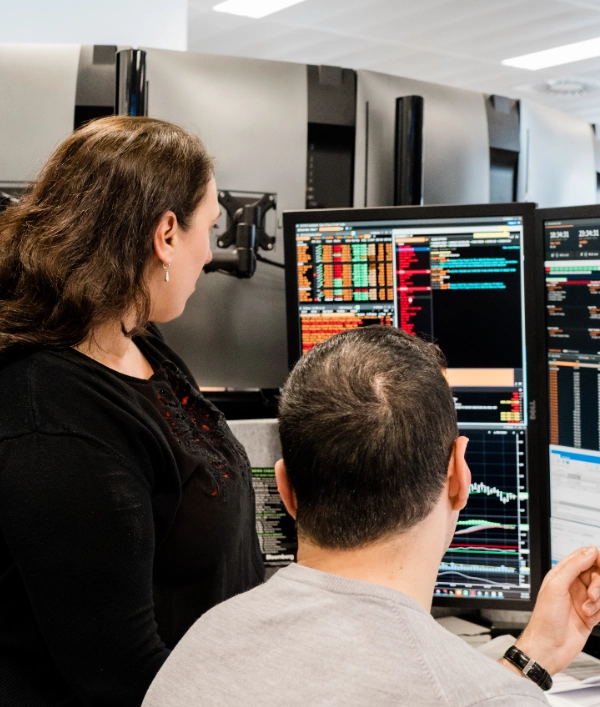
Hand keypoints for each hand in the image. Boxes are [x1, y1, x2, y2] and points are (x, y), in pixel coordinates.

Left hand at [506, 546, 599, 675]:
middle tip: (592, 595)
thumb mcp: (557, 586)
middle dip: (598, 584)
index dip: (595, 559)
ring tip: (587, 609)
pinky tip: (589, 617)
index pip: (583, 557)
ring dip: (598, 600)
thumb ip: (574, 566)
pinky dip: (599, 611)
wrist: (549, 648)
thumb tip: (590, 551)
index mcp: (561, 574)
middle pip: (596, 574)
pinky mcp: (590, 615)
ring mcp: (581, 600)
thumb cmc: (545, 619)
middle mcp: (572, 585)